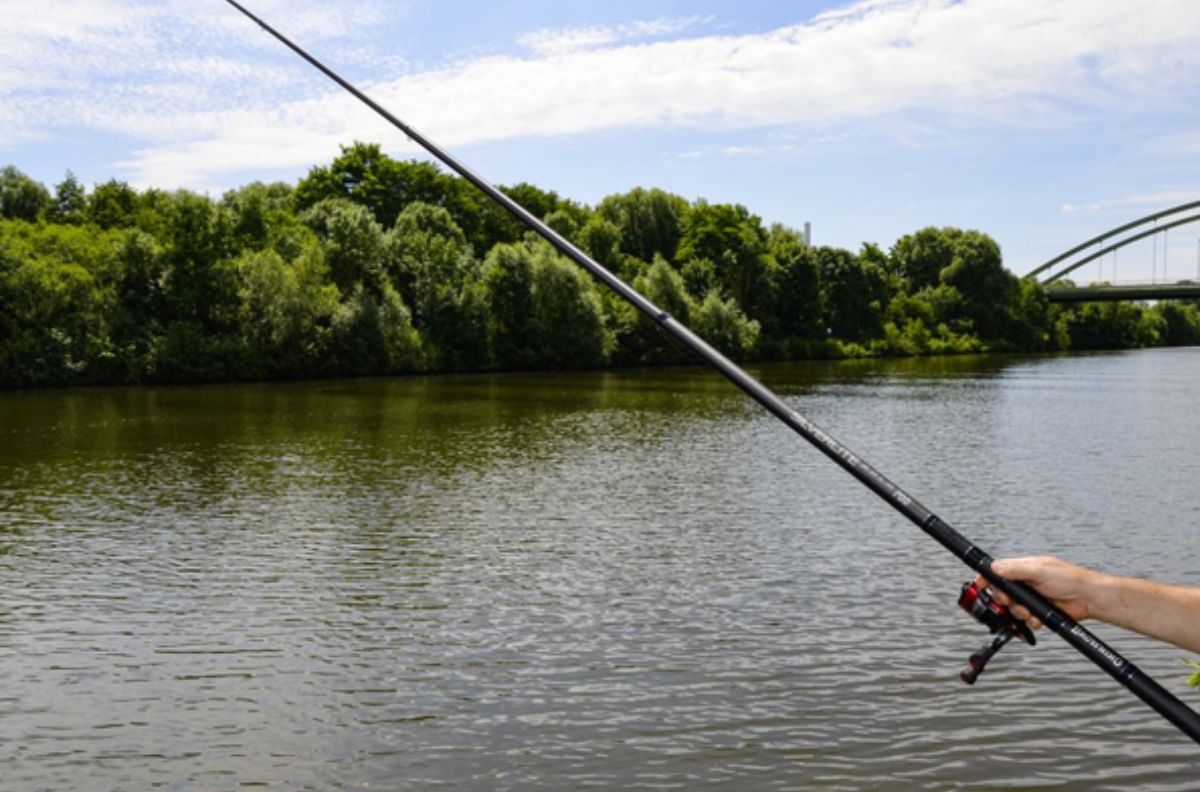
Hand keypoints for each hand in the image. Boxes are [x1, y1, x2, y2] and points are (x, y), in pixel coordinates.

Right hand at [973, 556, 1097, 629]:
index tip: (980, 585)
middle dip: (1005, 600)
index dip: (987, 579)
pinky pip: (1025, 620)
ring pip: (1013, 609)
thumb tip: (995, 567)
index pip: (998, 572)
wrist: (1089, 599)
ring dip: (1019, 613)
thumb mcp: (1040, 570)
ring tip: (1029, 612)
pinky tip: (1038, 618)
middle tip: (1011, 601)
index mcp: (1023, 569)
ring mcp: (1032, 598)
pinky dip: (1030, 621)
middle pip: (1002, 593)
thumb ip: (1016, 569)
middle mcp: (1026, 583)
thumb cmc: (1071, 579)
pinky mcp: (1038, 611)